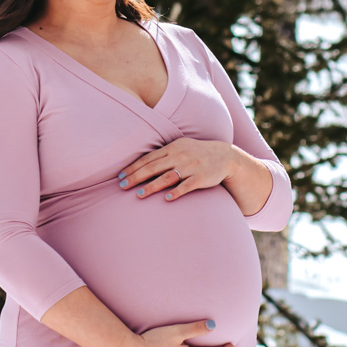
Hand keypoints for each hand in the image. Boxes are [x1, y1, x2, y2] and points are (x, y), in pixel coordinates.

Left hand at [119, 138, 236, 201]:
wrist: (225, 156)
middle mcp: (180, 156)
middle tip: (122, 186)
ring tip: (138, 194)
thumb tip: (142, 164)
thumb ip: (164, 154)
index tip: (120, 176)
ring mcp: (190, 167)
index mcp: (173, 148)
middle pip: (153, 167)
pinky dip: (176, 192)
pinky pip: (186, 186)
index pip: (148, 158)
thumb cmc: (198, 153)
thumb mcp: (181, 147)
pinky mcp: (201, 178)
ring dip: (151, 186)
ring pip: (167, 177)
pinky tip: (166, 198)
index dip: (133, 167)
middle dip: (136, 177)